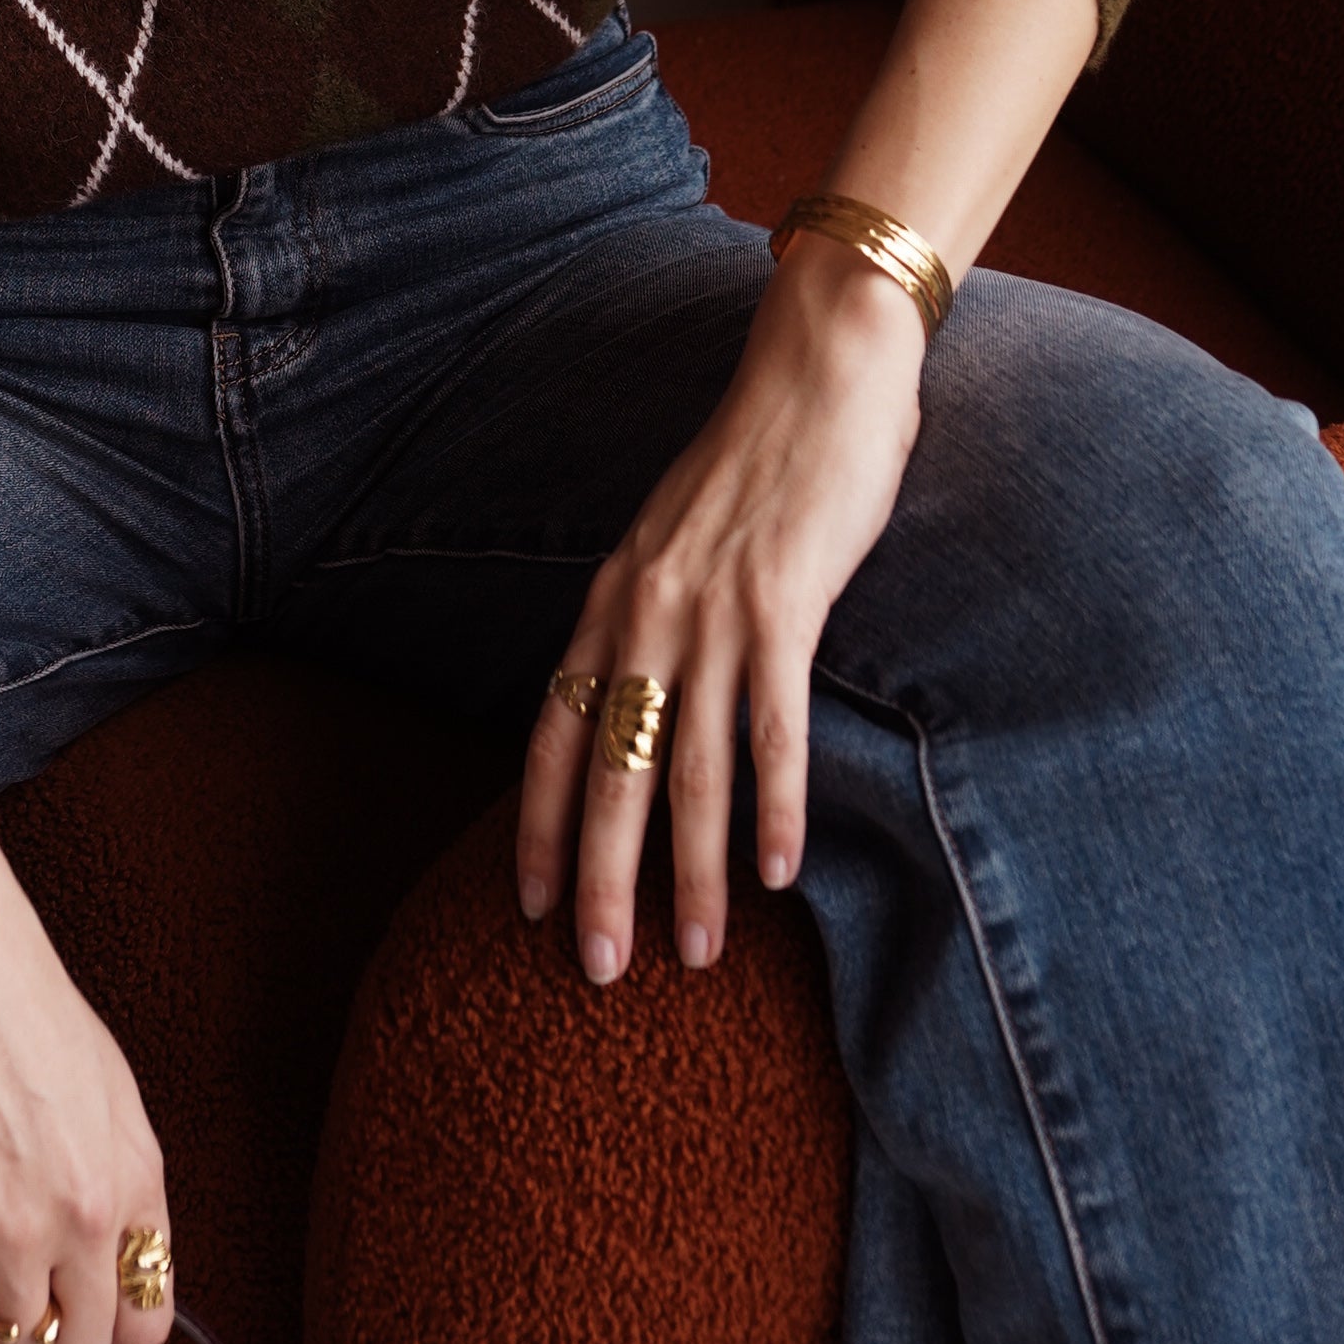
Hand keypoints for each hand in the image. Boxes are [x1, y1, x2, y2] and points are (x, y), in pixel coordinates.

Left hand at [515, 241, 925, 981]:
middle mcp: (644, 611)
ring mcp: (712, 611)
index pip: (549, 730)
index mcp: (609, 597)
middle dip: (599, 878)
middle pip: (607, 770)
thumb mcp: (676, 539)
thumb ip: (654, 613)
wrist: (818, 372)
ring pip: (690, 769)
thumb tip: (642, 692)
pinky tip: (775, 874)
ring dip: (690, 871)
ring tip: (692, 953)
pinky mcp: (785, 607)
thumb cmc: (757, 461)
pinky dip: (773, 808)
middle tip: (596, 971)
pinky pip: (773, 729)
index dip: (533, 823)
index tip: (525, 904)